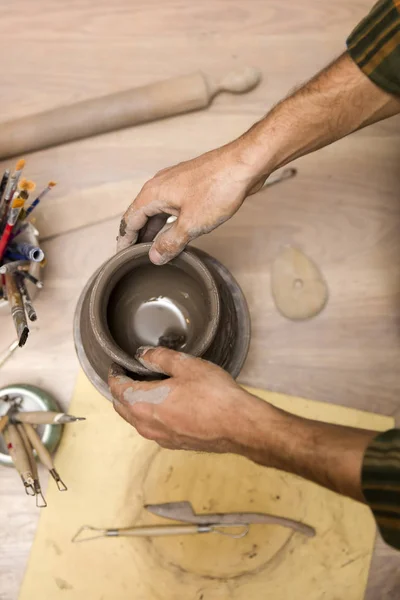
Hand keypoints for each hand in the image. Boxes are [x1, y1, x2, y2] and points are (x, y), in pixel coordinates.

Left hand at [108, 346, 374, 501]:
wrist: (239, 426)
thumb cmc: (213, 393)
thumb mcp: (187, 366)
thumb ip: (160, 357)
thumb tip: (141, 354)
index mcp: (143, 403)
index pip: (117, 388)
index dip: (114, 374)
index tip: (117, 364)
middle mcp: (145, 424)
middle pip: (121, 407)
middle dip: (119, 390)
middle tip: (126, 374)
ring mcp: (159, 437)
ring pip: (134, 420)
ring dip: (132, 404)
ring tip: (141, 388)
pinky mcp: (173, 444)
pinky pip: (150, 428)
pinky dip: (147, 415)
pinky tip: (161, 405)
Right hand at [117, 140, 266, 263]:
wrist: (244, 164)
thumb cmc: (218, 188)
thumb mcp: (191, 224)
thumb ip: (170, 242)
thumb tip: (155, 256)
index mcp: (153, 193)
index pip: (129, 220)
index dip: (125, 240)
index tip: (122, 257)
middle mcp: (160, 185)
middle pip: (142, 215)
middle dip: (139, 237)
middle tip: (137, 257)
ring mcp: (176, 184)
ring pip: (158, 211)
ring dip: (155, 230)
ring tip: (155, 250)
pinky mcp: (191, 185)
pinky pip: (172, 206)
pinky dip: (169, 222)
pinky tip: (176, 233)